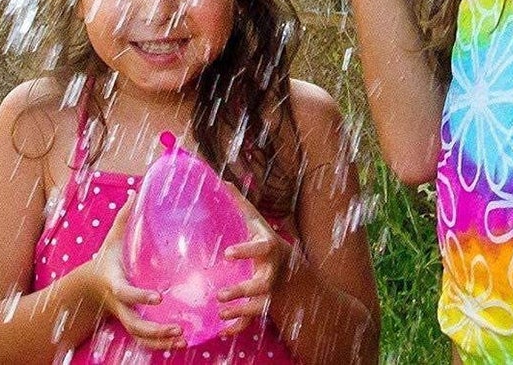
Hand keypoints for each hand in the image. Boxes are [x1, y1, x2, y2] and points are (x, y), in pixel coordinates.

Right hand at [84, 200, 185, 348]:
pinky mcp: (132, 322)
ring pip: (140, 337)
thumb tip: (136, 190)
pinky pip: (143, 340)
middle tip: (177, 327)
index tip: (158, 296)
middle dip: (155, 329)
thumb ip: (124, 216)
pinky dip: (159, 344)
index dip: (140, 296)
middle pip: (134, 324)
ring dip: (160, 341)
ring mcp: (125, 316)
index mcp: (115, 282)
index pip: (126, 293)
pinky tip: (181, 342)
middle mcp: (120, 304)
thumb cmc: (108, 257)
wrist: (90, 285)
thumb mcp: (113, 237)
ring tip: (183, 338)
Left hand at [218, 199, 294, 335]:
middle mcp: (271, 272)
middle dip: (242, 290)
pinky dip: (238, 327)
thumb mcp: (257, 224)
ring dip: (239, 311)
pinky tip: (222, 331)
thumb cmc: (267, 243)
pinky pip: (252, 320)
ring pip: (257, 306)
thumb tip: (223, 181)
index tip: (227, 253)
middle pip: (261, 285)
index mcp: (269, 249)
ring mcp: (268, 292)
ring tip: (221, 313)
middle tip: (220, 294)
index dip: (245, 251)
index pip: (260, 249)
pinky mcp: (262, 306)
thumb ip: (241, 206)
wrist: (292, 273)